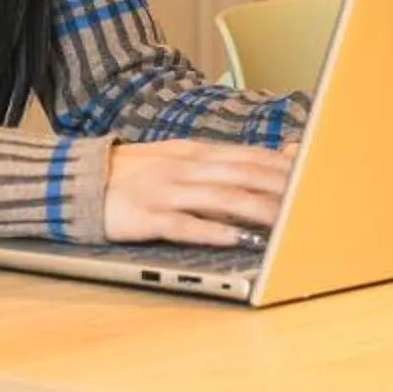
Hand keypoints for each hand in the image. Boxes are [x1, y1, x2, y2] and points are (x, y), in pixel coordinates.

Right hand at [100, 139, 296, 245]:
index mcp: (195, 153)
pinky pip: (183, 224)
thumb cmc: (137, 174)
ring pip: (219, 198)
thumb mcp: (181, 158)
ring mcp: (165, 191)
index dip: (283, 167)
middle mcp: (184, 168)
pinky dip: (211, 230)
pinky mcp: (145, 216)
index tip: (315, 175)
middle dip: (279, 188)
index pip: (249, 157)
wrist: (77, 180)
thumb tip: (268, 159)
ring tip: (285, 221)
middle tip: (311, 200)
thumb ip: (224, 162)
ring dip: (255, 209)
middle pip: (241, 175)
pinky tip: (235, 238)